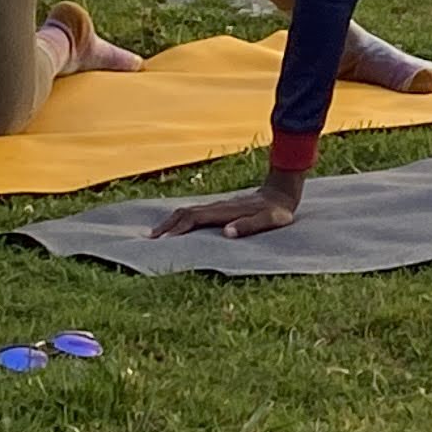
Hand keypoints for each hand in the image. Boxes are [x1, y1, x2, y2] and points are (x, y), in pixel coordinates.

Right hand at [153, 177, 303, 238]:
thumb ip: (249, 226)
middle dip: (167, 225)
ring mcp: (218, 206)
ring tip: (156, 234)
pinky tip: (178, 227)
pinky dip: (181, 220)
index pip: (195, 218)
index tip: (164, 240)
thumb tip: (226, 233)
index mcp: (225, 211)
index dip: (179, 228)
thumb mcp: (269, 220)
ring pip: (188, 211)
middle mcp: (217, 206)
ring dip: (171, 222)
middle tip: (150, 239)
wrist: (281, 190)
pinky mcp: (220, 208)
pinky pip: (195, 213)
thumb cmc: (277, 210)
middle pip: (185, 213)